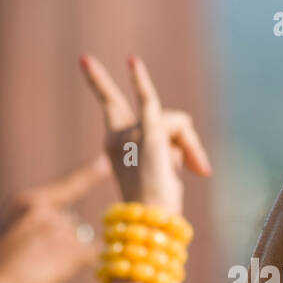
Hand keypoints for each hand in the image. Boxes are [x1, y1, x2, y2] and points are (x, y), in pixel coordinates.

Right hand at [0, 154, 108, 282]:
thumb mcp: (9, 231)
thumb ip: (37, 222)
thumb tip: (73, 227)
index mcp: (27, 202)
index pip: (67, 187)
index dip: (89, 175)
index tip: (106, 163)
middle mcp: (46, 211)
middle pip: (71, 224)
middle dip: (62, 241)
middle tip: (35, 260)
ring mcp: (59, 230)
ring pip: (79, 241)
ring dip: (68, 255)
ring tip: (40, 268)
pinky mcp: (71, 251)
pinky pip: (91, 254)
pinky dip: (83, 264)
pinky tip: (57, 272)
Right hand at [79, 54, 211, 215]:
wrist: (152, 222)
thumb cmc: (159, 206)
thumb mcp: (164, 169)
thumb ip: (169, 142)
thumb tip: (183, 128)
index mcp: (115, 146)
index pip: (110, 109)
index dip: (99, 84)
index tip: (86, 61)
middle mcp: (116, 137)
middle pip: (145, 107)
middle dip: (96, 79)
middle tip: (84, 60)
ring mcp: (130, 134)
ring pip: (175, 122)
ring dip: (191, 146)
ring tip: (198, 171)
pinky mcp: (148, 134)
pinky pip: (149, 102)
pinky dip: (140, 80)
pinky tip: (131, 61)